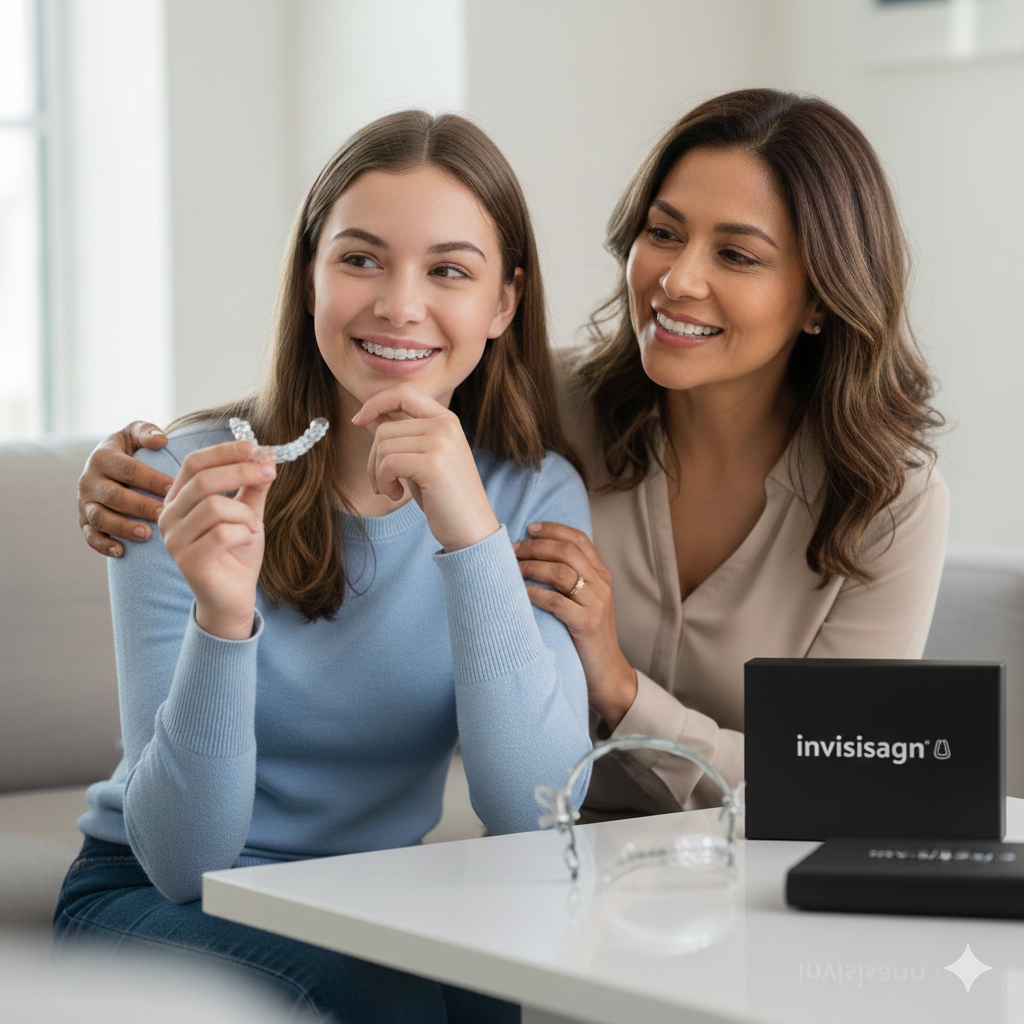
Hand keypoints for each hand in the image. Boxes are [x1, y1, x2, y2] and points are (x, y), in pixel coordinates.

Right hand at [79, 421, 175, 556]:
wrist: (108, 466)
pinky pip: (90, 536)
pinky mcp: (83, 521)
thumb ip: (146, 431)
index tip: (175, 490)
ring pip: (101, 518)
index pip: (129, 470)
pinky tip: (121, 551)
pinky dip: (103, 545)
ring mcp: (85, 503)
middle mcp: (89, 480)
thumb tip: (160, 440)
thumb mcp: (135, 433)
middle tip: (166, 515)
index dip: (152, 480)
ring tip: (147, 534)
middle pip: (115, 496)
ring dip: (123, 528)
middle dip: (142, 507)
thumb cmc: (130, 449)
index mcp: (103, 457)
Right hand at [159, 440, 275, 639]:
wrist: (234, 596)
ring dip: (245, 514)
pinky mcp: (188, 562)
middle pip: (202, 480)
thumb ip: (253, 485)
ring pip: (213, 507)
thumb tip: (267, 453)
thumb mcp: (249, 512)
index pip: (194, 462)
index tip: (255, 447)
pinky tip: (246, 541)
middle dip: (241, 472)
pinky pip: (221, 534)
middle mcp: (168, 517)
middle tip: (270, 472)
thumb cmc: (237, 552)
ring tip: (253, 527)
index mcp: (178, 499)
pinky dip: (243, 533)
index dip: (225, 451)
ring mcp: (174, 541)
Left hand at [351, 384, 499, 551]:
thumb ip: (399, 436)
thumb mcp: (419, 460)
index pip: (403, 392)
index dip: (375, 402)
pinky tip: (397, 494)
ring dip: (377, 474)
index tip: (358, 419)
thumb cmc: (443, 497)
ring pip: (383, 446)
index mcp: (446, 419)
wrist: (471, 529)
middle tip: (381, 483)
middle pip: (385, 428)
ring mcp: (442, 442)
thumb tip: (368, 416)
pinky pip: (388, 463)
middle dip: (372, 458)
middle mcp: (446, 425)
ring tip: (392, 490)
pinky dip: (384, 482)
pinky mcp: (433, 464)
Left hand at [513, 522, 637, 729]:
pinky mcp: (586, 624)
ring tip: (510, 568)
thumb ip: (573, 579)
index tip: (530, 528)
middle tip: (512, 549)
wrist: (607, 673)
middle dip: (536, 546)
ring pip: (560, 572)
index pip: (580, 539)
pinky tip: (519, 592)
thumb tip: (538, 556)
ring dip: (531, 566)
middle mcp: (602, 584)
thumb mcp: (587, 601)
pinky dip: (533, 593)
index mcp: (602, 575)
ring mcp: (596, 603)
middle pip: (567, 551)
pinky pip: (555, 601)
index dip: (554, 529)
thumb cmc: (588, 636)